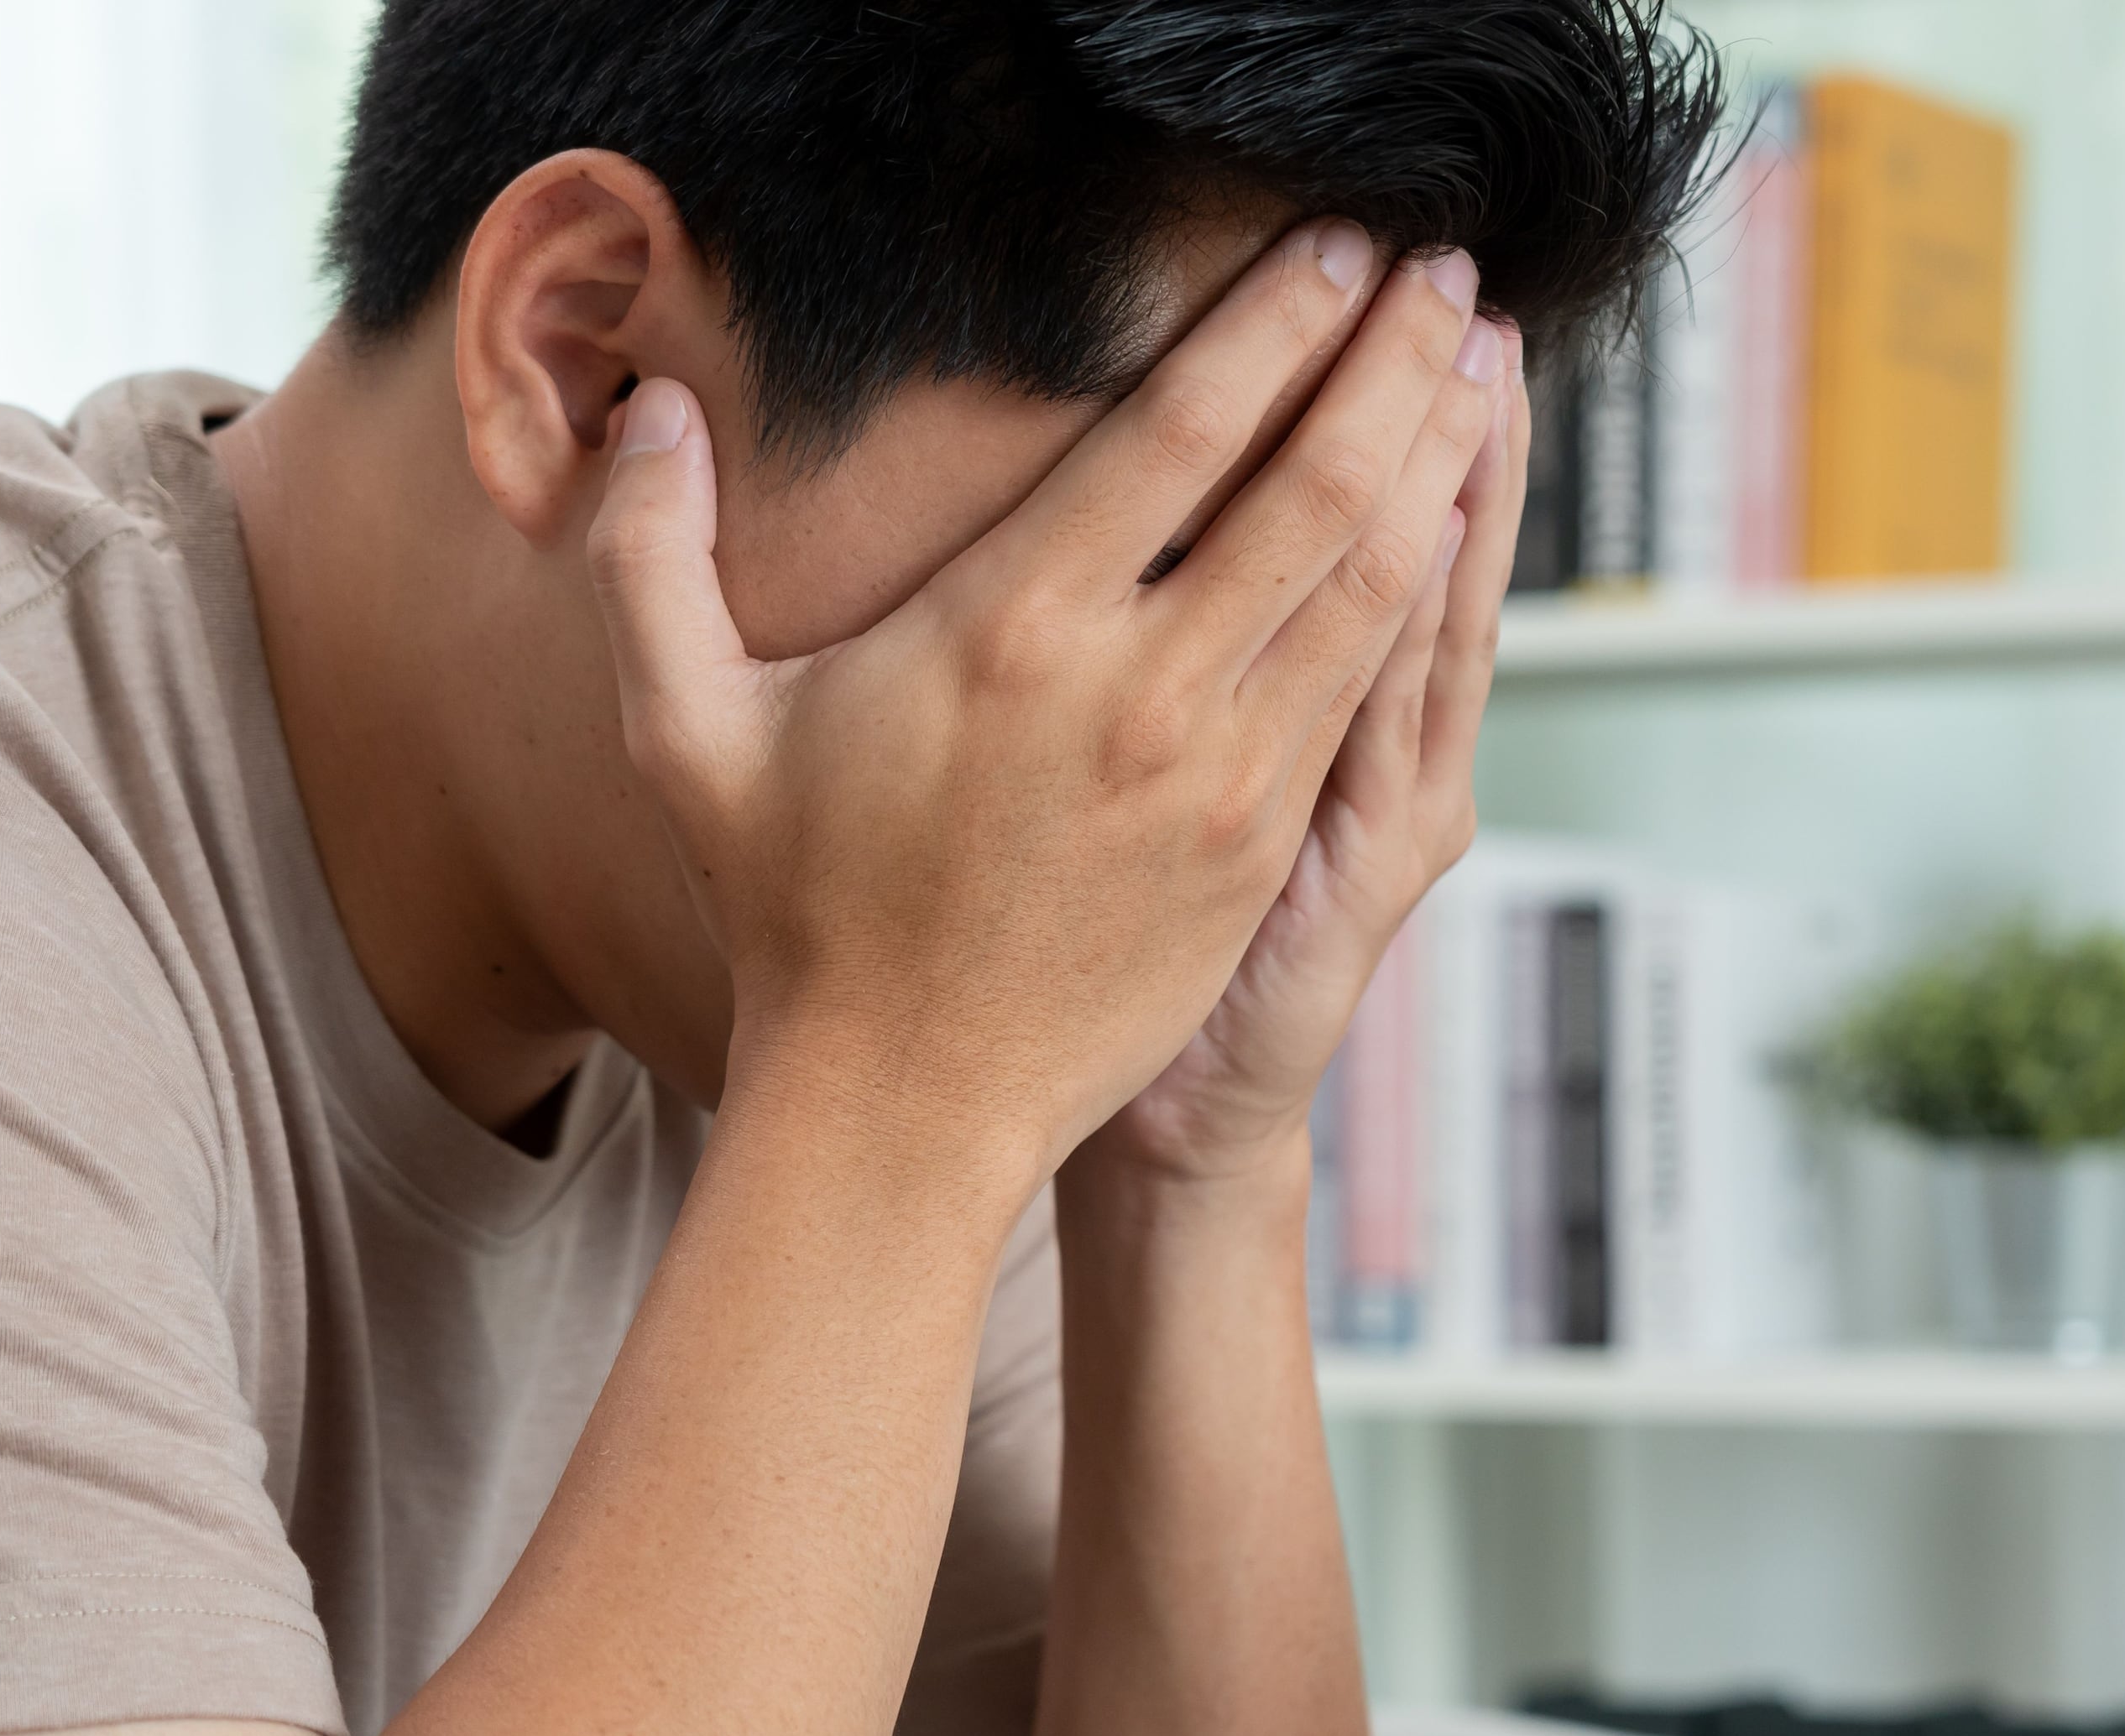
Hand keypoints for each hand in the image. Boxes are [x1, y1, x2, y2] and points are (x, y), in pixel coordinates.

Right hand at [585, 223, 1509, 1182]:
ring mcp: (1223, 768)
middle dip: (1395, 359)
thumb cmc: (797, 910)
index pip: (1181, 428)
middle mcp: (1140, 685)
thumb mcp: (683, 730)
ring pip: (1373, 576)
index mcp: (1010, 626)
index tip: (1337, 247)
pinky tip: (1456, 516)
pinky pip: (1371, 681)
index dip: (1274, 319)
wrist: (905, 1099)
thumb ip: (647, 557)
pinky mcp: (1266, 839)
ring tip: (1482, 360)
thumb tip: (642, 417)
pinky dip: (1429, 583)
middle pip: (1313, 480)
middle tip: (1447, 268)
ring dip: (1439, 452)